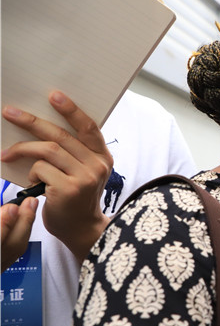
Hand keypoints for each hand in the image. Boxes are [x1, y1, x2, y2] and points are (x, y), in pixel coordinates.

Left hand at [1, 92, 112, 258]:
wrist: (80, 229)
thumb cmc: (76, 198)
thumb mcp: (83, 173)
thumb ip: (74, 153)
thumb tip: (41, 127)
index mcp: (103, 158)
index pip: (89, 128)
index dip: (72, 110)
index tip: (54, 95)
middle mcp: (97, 166)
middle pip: (62, 136)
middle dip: (32, 122)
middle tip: (11, 113)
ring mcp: (85, 178)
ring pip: (48, 151)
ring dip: (23, 149)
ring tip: (8, 154)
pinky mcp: (68, 190)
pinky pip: (41, 169)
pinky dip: (32, 174)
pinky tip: (34, 185)